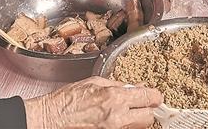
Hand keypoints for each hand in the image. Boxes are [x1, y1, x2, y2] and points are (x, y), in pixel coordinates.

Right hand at [24, 76, 162, 128]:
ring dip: (136, 120)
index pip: (148, 97)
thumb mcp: (94, 82)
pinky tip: (117, 120)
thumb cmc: (68, 100)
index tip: (155, 97)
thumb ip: (117, 85)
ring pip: (138, 127)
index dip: (155, 97)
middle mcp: (117, 116)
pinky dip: (125, 125)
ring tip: (126, 112)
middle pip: (148, 118)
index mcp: (114, 97)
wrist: (52, 118)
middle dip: (147, 111)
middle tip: (142, 106)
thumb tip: (135, 87)